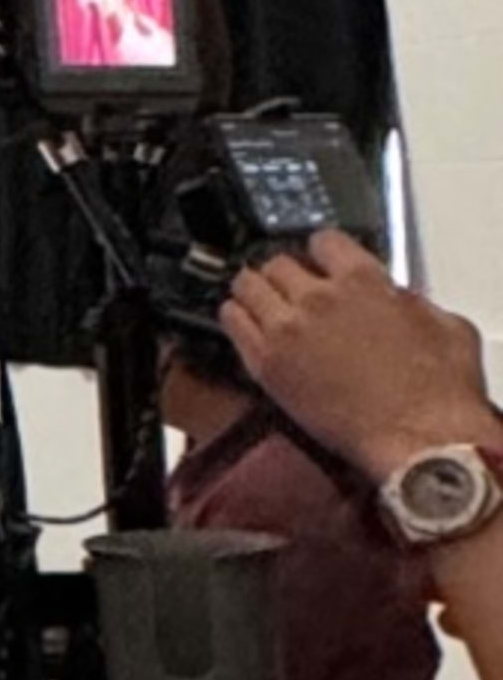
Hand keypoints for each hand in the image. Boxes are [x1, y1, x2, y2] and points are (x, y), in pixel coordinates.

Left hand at [221, 234, 496, 480]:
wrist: (418, 438)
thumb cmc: (438, 392)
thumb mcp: (445, 325)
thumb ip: (411, 302)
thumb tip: (398, 302)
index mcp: (363, 280)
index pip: (324, 241)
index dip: (321, 252)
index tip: (319, 261)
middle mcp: (319, 297)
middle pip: (279, 263)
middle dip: (284, 274)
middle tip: (287, 288)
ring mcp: (288, 329)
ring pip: (248, 285)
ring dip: (252, 289)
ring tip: (256, 298)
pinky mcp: (267, 365)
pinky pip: (232, 323)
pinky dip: (234, 317)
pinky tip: (239, 320)